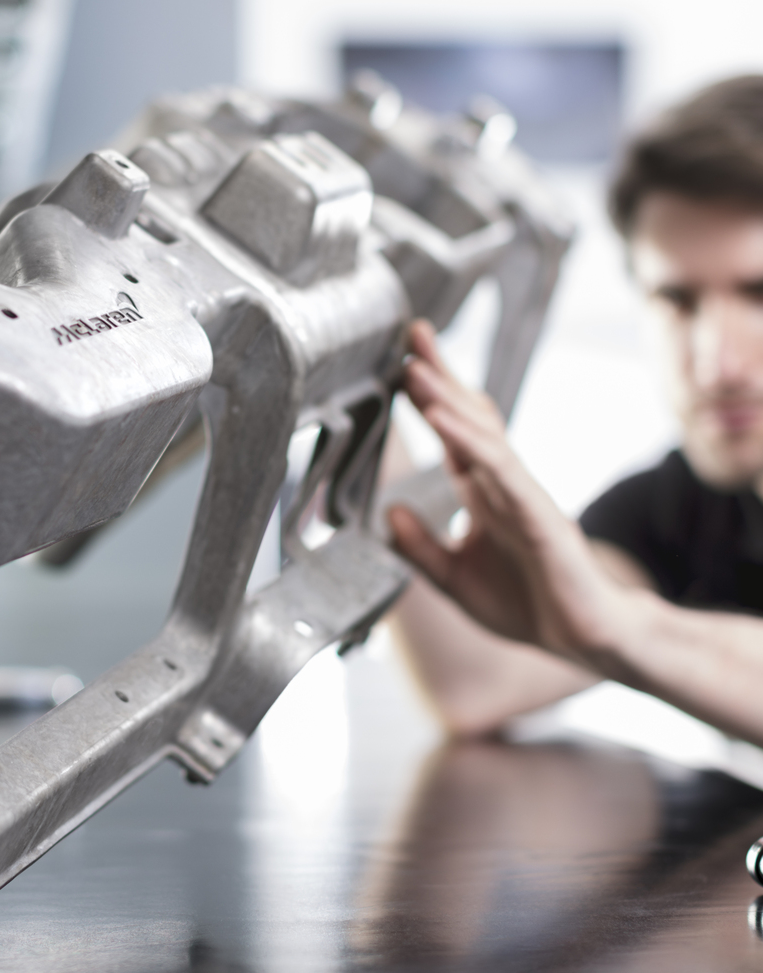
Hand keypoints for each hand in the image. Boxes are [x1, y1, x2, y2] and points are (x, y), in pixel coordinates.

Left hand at [388, 320, 630, 667]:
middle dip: (441, 374)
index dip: (429, 397)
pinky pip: (501, 471)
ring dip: (446, 400)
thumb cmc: (528, 604)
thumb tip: (387, 515)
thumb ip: (420, 548)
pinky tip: (444, 420)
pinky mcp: (540, 515)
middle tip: (412, 332)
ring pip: (482, 436)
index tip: (402, 360)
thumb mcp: (453, 578)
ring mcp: (523, 495)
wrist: (584, 640)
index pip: (453, 433)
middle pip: (469, 417)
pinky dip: (471, 443)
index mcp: (485, 494)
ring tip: (414, 367)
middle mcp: (504, 484)